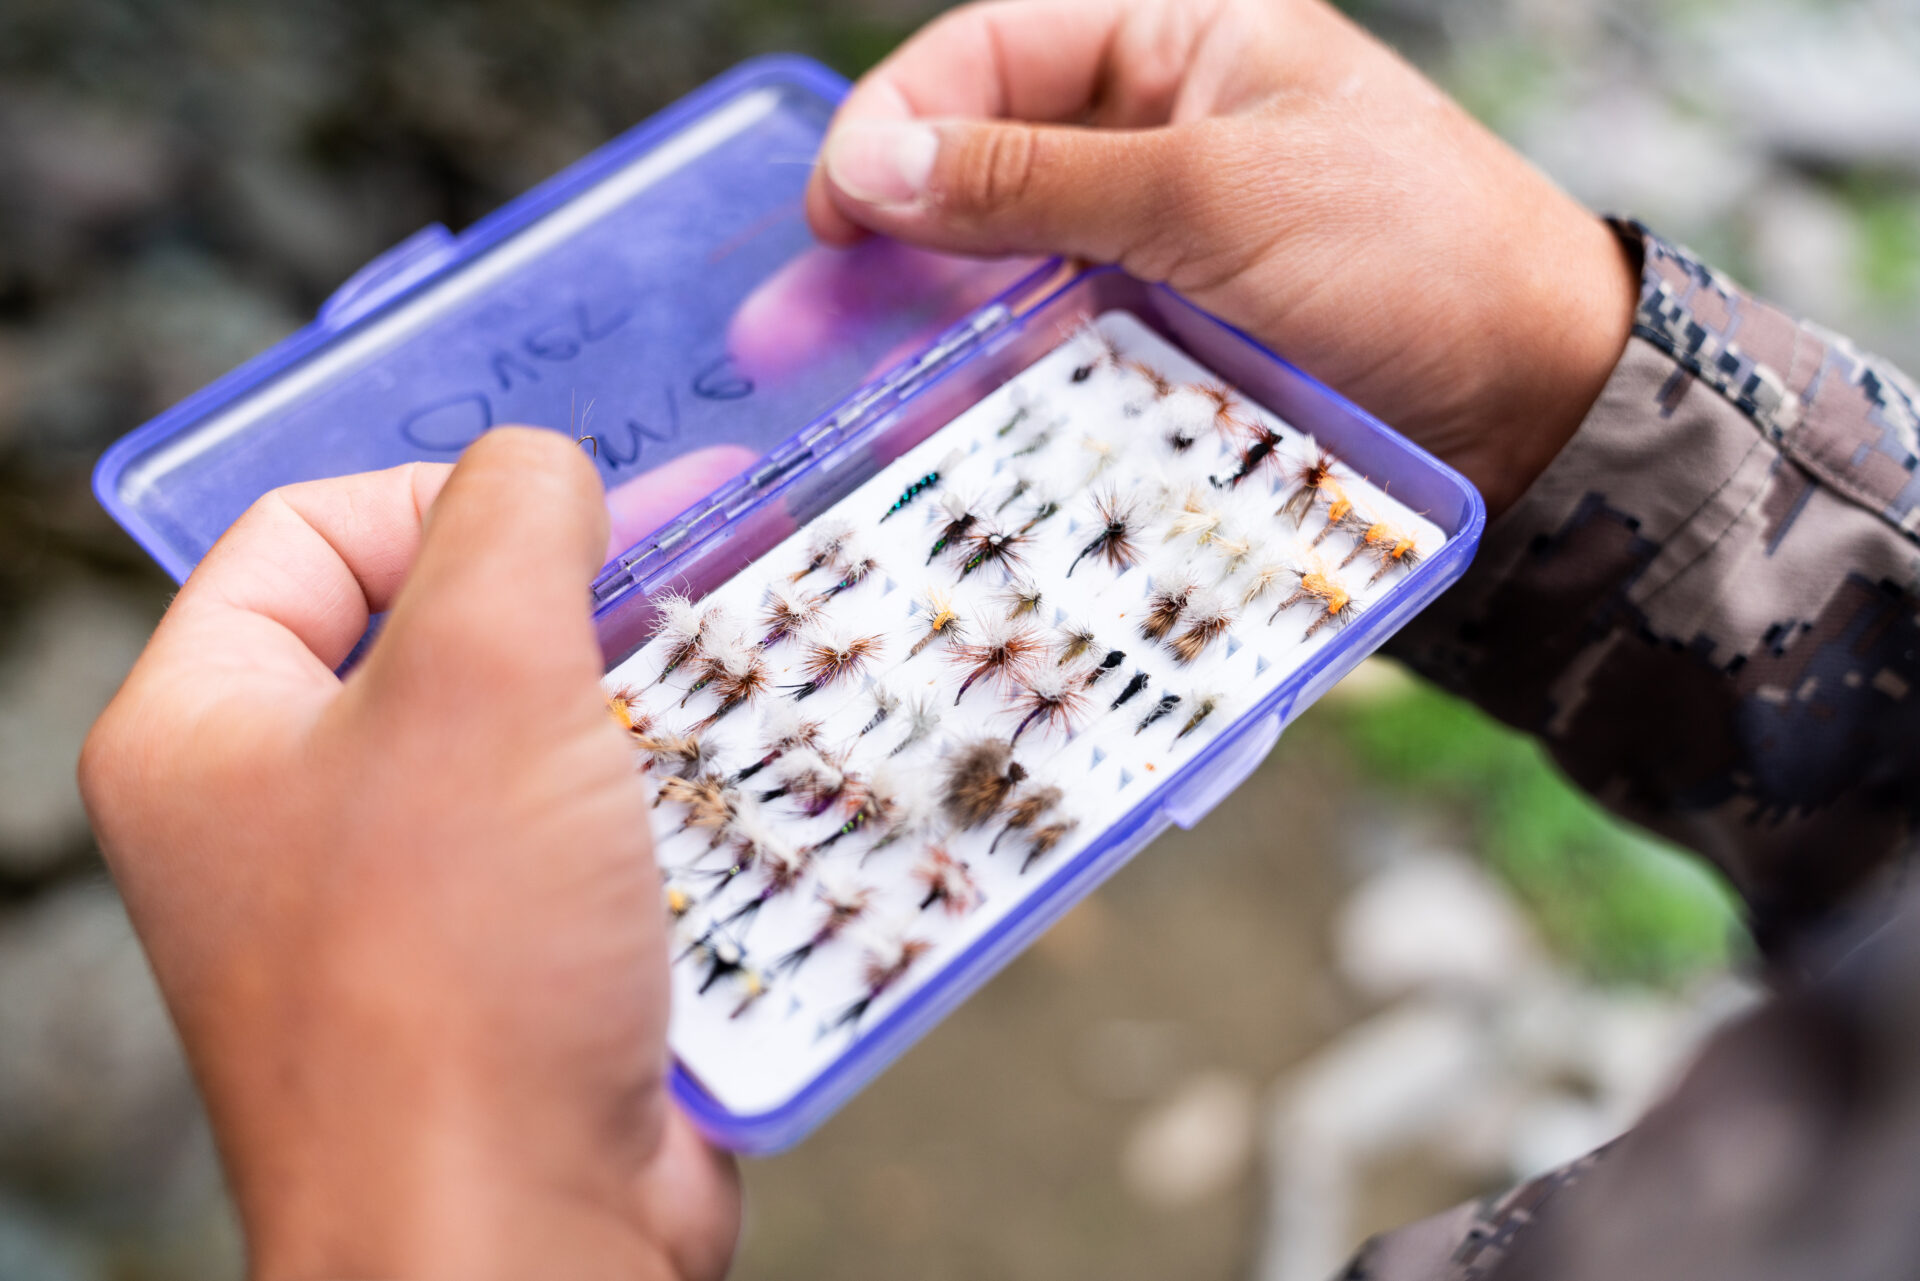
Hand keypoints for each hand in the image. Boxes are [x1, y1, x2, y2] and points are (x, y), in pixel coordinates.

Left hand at [79, 430, 738, 1280]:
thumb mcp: (481, 679)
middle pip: (439, 630)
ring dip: (649, 692)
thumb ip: (510, 520)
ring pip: (536, 736)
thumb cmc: (457, 967)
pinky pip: (591, 838)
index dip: (445, 493)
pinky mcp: (508, 969)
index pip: (307, 532)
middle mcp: (287, 816)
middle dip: (582, 590)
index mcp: (208, 734)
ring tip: (757, 656)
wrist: (518, 1242)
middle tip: (706, 551)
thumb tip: (549, 473)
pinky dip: (672, 796)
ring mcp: (401, 902)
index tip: (581, 519)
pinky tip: (761, 775)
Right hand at [806, 0, 1637, 518]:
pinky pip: (1055, 342)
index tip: (834, 211)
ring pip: (1008, 262)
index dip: (899, 118)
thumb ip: (1038, 181)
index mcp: (1178, 39)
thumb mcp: (1215, 193)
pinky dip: (996, 373)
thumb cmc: (1410, 255)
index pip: (995, 48)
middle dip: (891, 229)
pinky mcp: (1169, 337)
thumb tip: (871, 166)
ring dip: (931, 313)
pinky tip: (941, 415)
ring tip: (849, 376)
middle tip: (807, 317)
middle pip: (982, 159)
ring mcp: (1159, 242)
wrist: (1537, 403)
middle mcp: (1156, 132)